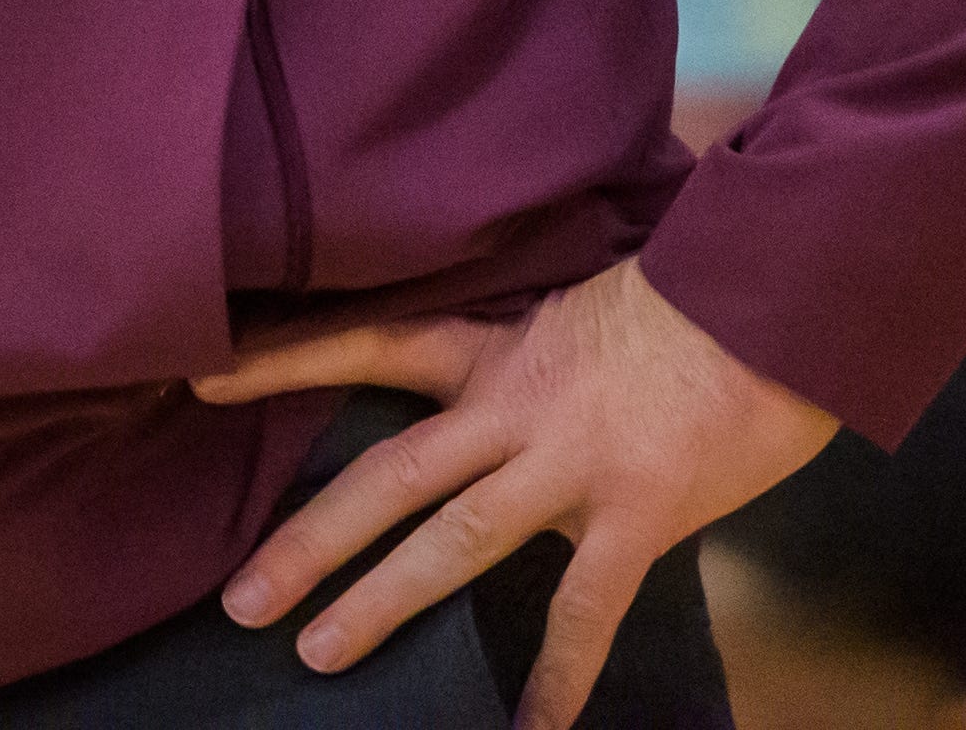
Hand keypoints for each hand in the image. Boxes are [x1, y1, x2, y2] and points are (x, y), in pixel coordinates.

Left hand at [190, 259, 834, 727]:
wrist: (768, 292)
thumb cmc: (682, 289)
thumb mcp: (574, 300)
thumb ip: (522, 347)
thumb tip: (483, 382)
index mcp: (492, 344)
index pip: (364, 342)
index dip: (281, 361)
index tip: (197, 377)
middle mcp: (510, 405)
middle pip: (386, 474)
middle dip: (309, 538)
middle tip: (238, 598)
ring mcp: (568, 463)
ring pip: (451, 541)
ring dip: (382, 602)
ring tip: (319, 655)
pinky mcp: (635, 512)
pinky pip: (582, 610)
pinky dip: (557, 676)